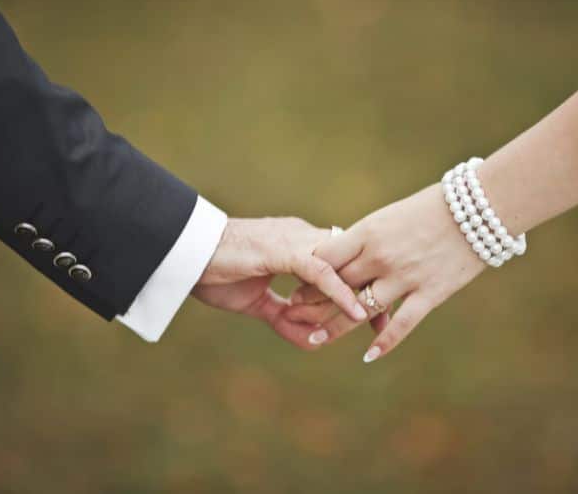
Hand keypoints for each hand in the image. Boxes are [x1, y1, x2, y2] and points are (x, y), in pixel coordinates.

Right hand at [192, 217, 366, 349]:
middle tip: (392, 319)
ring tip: (381, 321)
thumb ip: (284, 318)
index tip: (378, 311)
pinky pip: (320, 272)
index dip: (358, 286)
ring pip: (340, 266)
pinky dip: (339, 293)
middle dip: (372, 289)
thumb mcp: (256, 302)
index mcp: (299, 244)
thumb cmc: (216, 271)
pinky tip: (356, 313)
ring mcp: (295, 240)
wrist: (186, 252)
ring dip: (361, 294)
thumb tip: (311, 341)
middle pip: (349, 262)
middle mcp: (303, 237)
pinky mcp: (283, 250)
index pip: (338, 264)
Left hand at [285, 185, 486, 360]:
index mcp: (369, 232)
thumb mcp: (390, 216)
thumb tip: (341, 255)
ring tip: (313, 339)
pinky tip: (368, 356)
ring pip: (361, 310)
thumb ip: (366, 239)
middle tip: (294, 315)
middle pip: (337, 286)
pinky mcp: (430, 294)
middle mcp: (381, 257)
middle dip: (313, 302)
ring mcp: (406, 278)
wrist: (480, 208)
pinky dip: (384, 342)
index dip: (308, 275)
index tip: (296, 286)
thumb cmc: (432, 208)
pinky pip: (402, 324)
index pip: (326, 258)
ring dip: (335, 326)